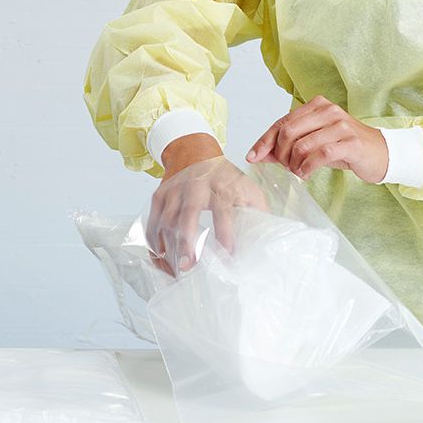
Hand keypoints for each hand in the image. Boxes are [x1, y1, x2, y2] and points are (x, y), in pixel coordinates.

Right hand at [144, 155, 268, 274]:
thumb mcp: (245, 186)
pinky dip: (154, 242)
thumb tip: (269, 238)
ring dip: (169, 247)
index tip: (228, 256)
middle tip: (188, 266)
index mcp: (220, 187)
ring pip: (166, 221)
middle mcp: (195, 187)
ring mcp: (174, 191)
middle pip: (188, 215)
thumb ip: (258, 210)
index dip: (226, 234)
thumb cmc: (223, 176)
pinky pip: (152, 221)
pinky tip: (161, 259)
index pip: (223, 211)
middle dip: (187, 241)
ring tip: (175, 271)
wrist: (193, 151)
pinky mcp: (159, 195)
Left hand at [244, 95, 388, 182]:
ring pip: (301, 144)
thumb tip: (261, 154)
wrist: (382, 153)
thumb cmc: (346, 147)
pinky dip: (307, 167)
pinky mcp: (350, 142)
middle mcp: (328, 110)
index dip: (264, 140)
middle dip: (280, 154)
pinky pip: (319, 155)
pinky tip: (306, 174)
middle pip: (288, 132)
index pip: (282, 122)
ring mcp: (340, 125)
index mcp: (316, 105)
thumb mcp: (315, 143)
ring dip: (293, 163)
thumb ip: (289, 146)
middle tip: (285, 167)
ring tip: (298, 172)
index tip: (253, 156)